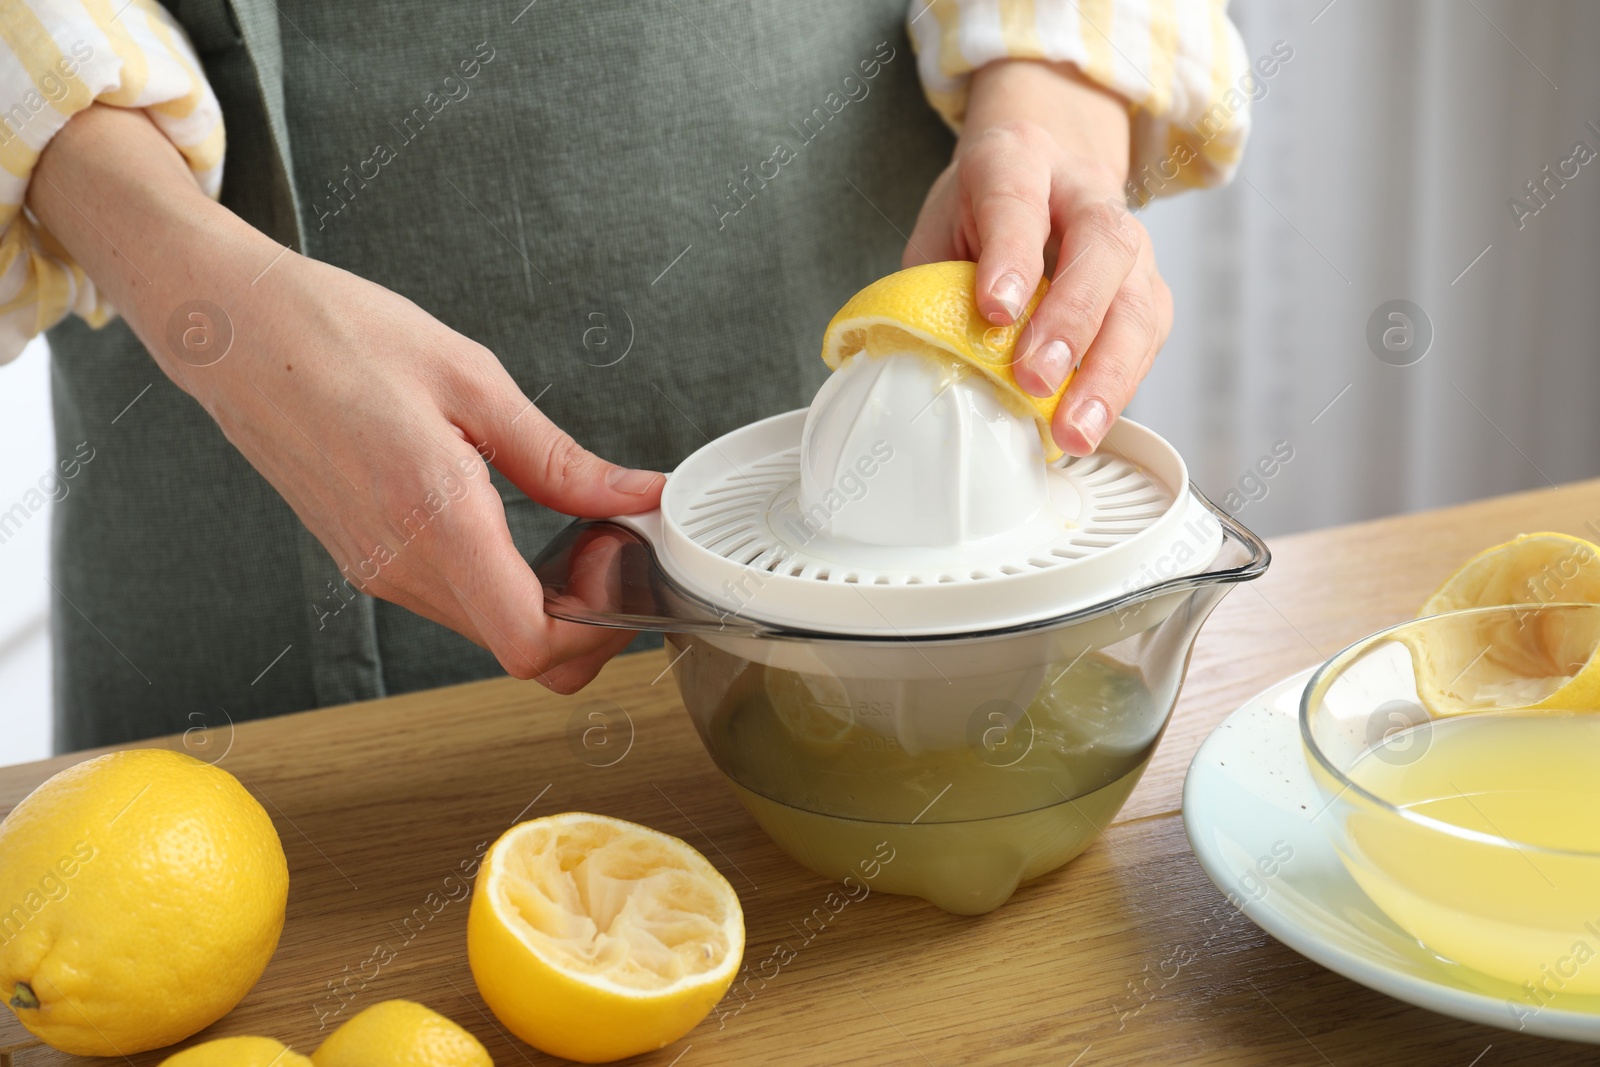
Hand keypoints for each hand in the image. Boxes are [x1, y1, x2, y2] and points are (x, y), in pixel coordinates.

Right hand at [193, 254, 662, 689]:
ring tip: (573, 522)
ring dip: (549, 599)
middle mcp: (401, 566)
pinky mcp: (369, 562)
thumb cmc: (335, 336)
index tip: (616, 558)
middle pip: (521, 652)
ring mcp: (380, 571)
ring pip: (490, 629)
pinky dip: (506, 582)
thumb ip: (559, 458)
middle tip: (610, 539)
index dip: (597, 626)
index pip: (529, 646)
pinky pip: (456, 601)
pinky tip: (520, 522)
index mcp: (434, 519)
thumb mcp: (472, 380)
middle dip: (589, 614)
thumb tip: (635, 495)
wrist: (231, 332)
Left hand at [905, 61, 1171, 456]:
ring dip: (1109, 371)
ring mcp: (1130, 238)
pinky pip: (1151, 336)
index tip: (994, 310)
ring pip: (1139, 297)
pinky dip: (1123, 384)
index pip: (1016, 200)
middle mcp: (1086, 191)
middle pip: (1101, 244)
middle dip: (1071, 319)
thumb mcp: (941, 228)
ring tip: (1075, 427)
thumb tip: (928, 363)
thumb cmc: (980, 211)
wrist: (1045, 167)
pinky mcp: (1150, 285)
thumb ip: (935, 283)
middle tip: (1036, 381)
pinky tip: (1094, 422)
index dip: (1010, 255)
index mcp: (1017, 159)